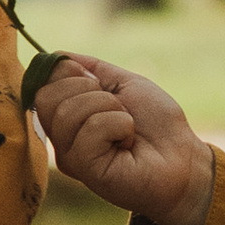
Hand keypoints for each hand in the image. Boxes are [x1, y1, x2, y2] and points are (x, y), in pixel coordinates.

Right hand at [36, 58, 213, 224]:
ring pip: (68, 111)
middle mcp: (60, 138)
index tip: (102, 86)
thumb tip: (56, 55)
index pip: (42, 84)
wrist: (182, 157)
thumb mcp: (122, 83)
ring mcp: (69, 155)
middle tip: (117, 108)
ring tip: (126, 126)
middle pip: (46, 97)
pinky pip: (91, 128)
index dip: (72, 74)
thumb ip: (89, 69)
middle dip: (90, 90)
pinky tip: (128, 142)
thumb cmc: (156, 123)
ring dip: (109, 108)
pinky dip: (119, 125)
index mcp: (66, 117)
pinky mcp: (84, 168)